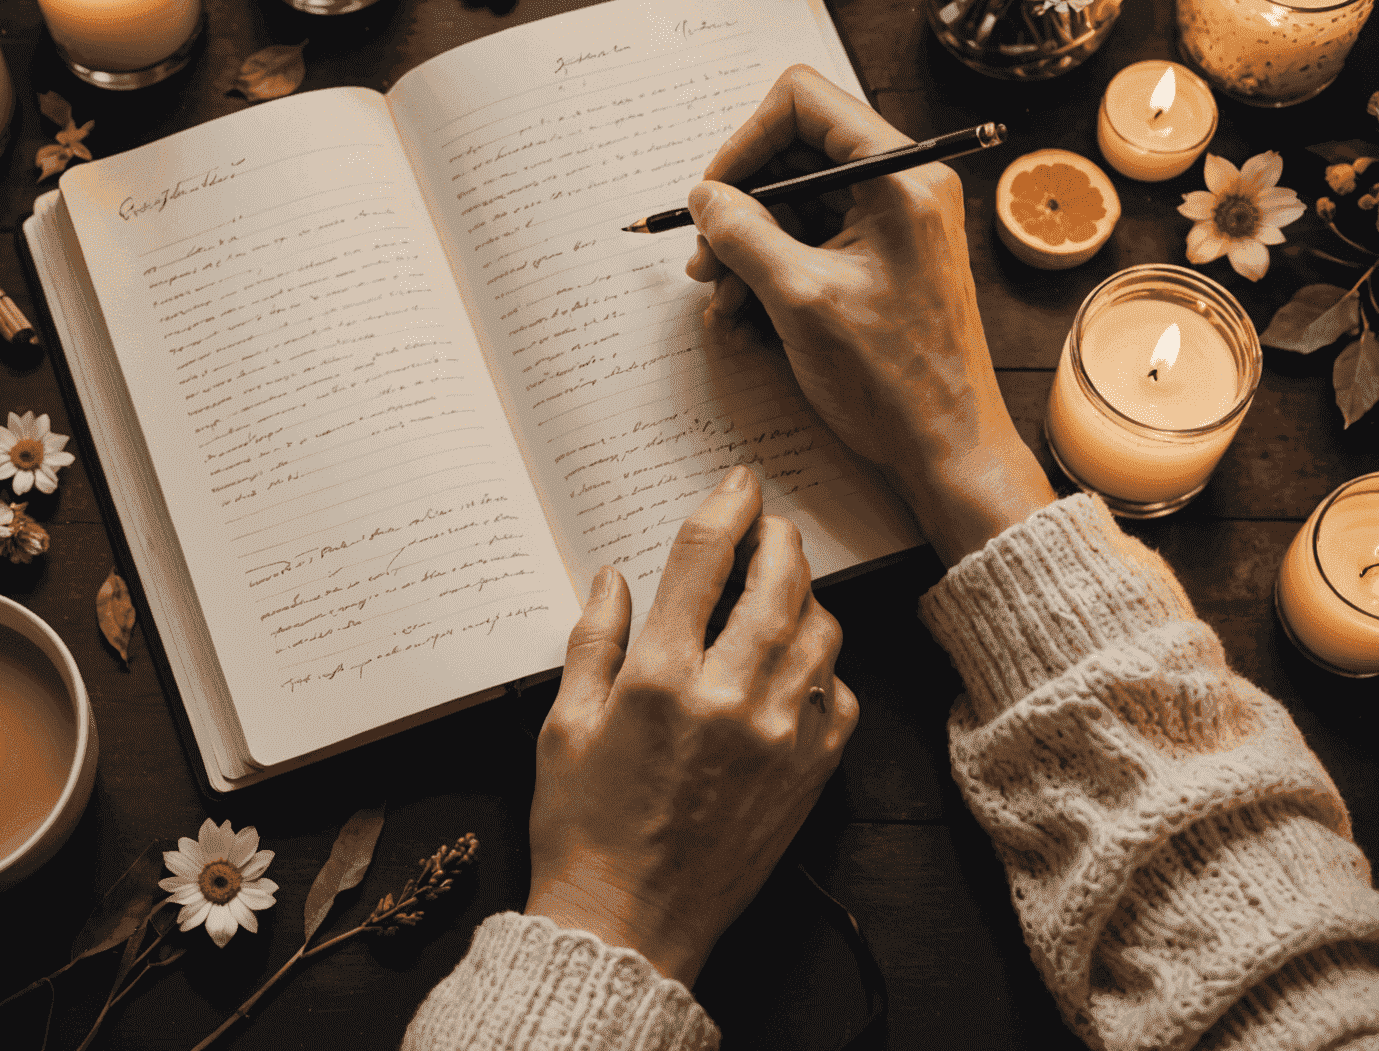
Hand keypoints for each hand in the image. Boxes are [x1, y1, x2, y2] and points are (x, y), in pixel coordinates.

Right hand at [525, 464, 855, 987]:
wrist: (629, 922)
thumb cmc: (584, 824)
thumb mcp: (565, 723)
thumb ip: (594, 639)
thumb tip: (613, 575)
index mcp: (661, 676)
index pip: (704, 557)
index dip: (727, 504)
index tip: (740, 482)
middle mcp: (728, 697)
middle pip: (778, 581)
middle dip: (779, 537)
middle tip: (770, 526)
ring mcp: (778, 738)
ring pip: (820, 633)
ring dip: (806, 597)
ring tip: (783, 592)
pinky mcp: (808, 777)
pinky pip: (840, 698)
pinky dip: (825, 670)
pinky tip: (798, 668)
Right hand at [685, 65, 1052, 566]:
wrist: (946, 449)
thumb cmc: (892, 381)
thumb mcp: (800, 299)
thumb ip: (743, 234)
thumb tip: (705, 195)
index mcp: (899, 178)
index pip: (802, 102)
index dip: (744, 141)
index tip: (713, 197)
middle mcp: (900, 187)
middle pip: (792, 154)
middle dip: (739, 206)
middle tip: (705, 262)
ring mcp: (889, 225)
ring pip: (793, 204)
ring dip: (746, 248)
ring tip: (721, 304)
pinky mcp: (878, 260)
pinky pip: (808, 243)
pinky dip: (769, 273)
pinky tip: (745, 319)